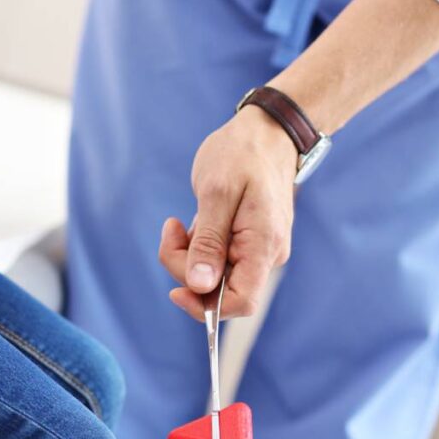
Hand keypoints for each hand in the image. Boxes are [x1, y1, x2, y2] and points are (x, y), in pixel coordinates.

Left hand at [158, 105, 295, 320]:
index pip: (241, 302)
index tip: (175, 289)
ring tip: (181, 222)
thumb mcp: (217, 193)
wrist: (265, 131)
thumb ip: (208, 241)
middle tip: (173, 229)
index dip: (206, 306)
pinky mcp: (244, 243)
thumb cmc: (242, 154)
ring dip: (188, 256)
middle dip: (186, 268)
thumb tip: (200, 286)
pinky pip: (214, 260)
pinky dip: (196, 248)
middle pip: (219, 290)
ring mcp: (256, 250)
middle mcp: (264, 255)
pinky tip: (193, 222)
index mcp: (263, 246)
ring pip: (212, 276)